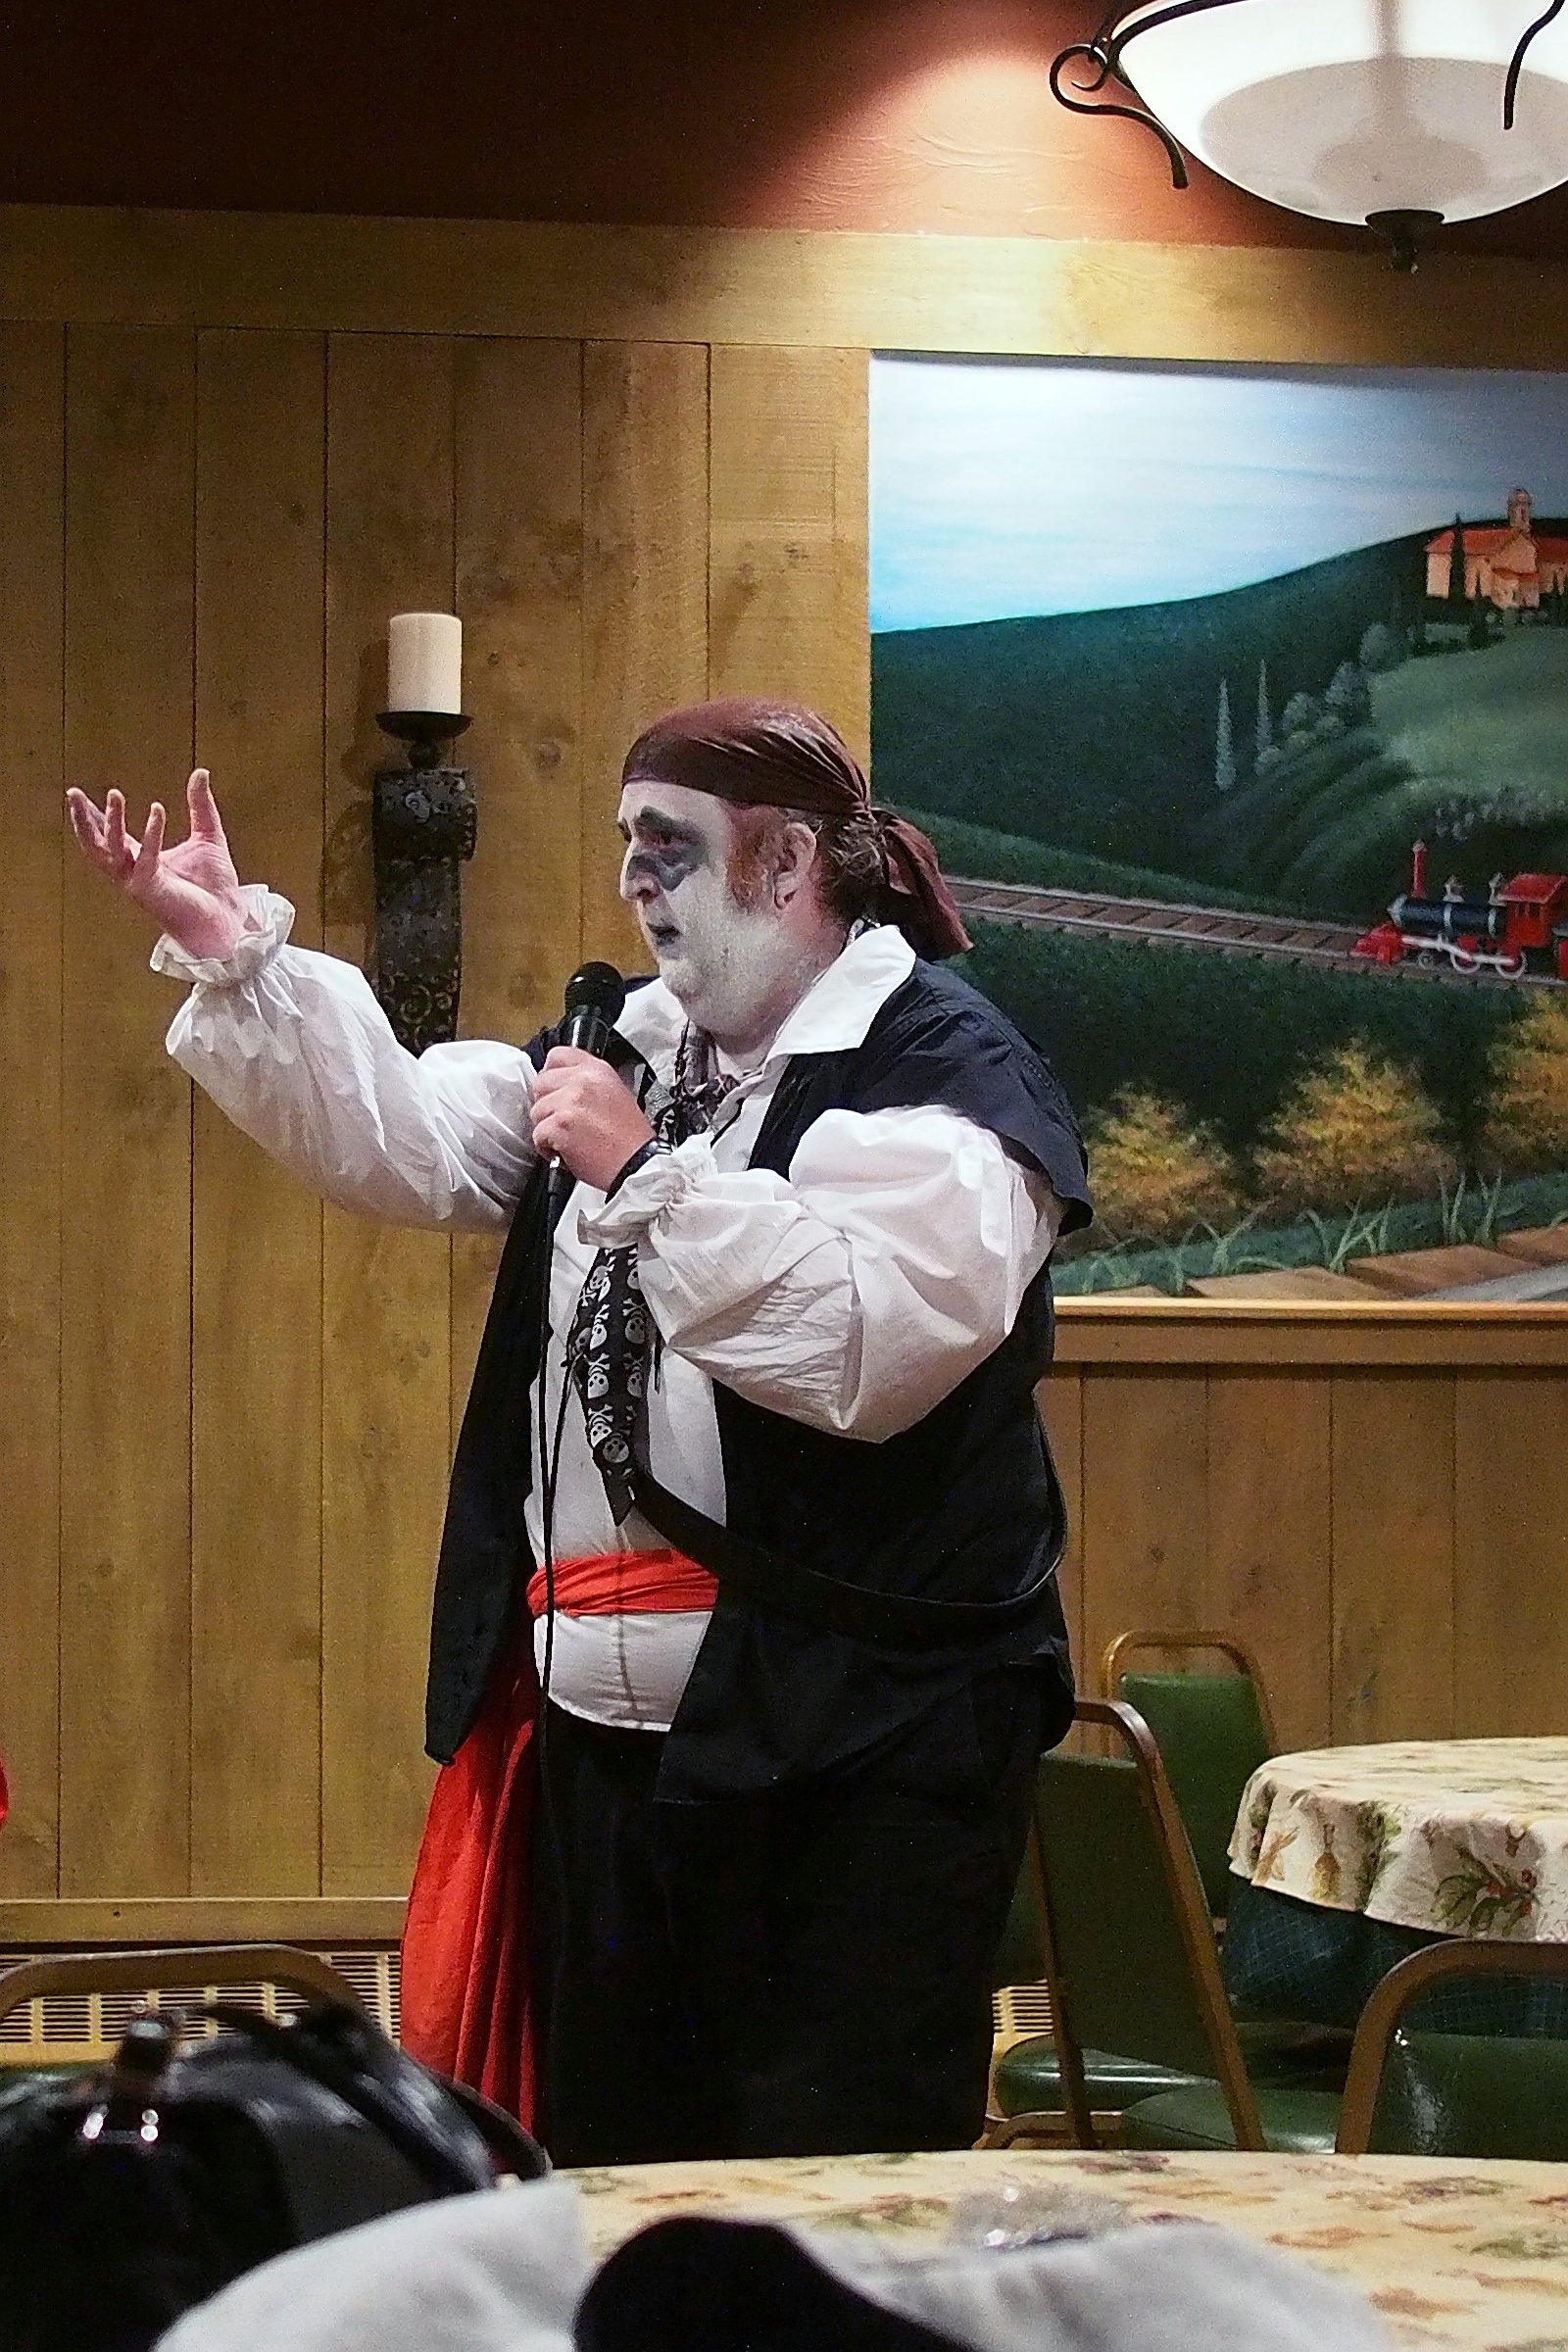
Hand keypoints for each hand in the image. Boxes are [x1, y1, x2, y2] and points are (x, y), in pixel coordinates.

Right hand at [66, 768, 247, 960]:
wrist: (229, 919)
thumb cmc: (216, 886)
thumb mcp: (208, 836)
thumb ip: (200, 806)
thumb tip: (200, 772)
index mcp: (141, 861)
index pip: (110, 836)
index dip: (94, 816)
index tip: (77, 795)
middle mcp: (133, 873)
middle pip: (96, 846)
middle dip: (83, 820)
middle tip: (72, 793)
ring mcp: (138, 884)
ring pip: (111, 853)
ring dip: (110, 824)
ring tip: (113, 796)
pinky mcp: (152, 891)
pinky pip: (146, 860)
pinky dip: (152, 834)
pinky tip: (158, 810)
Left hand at [531, 1048, 654, 1190]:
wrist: (638, 1166)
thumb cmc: (630, 1140)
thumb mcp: (616, 1095)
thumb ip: (588, 1084)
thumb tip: (563, 1085)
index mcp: (597, 1070)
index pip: (557, 1056)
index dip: (551, 1075)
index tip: (555, 1090)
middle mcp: (583, 1081)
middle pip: (541, 1084)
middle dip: (548, 1105)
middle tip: (565, 1122)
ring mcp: (570, 1102)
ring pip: (537, 1111)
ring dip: (547, 1128)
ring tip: (569, 1139)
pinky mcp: (560, 1125)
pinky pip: (537, 1134)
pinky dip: (547, 1148)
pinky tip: (566, 1152)